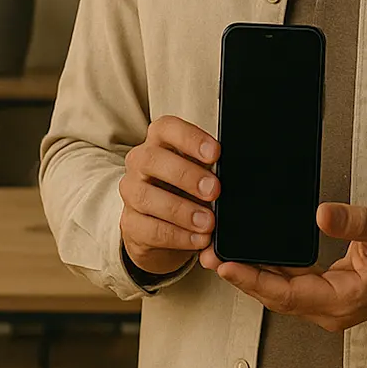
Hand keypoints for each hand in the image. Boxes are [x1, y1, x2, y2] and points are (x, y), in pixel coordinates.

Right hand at [118, 115, 220, 275]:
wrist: (165, 227)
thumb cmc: (188, 190)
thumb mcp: (202, 174)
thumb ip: (213, 172)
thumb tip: (236, 179)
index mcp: (160, 142)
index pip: (167, 128)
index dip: (190, 138)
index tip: (215, 153)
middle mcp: (140, 162)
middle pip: (152, 159)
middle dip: (186, 175)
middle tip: (214, 191)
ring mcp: (131, 192)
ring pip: (145, 196)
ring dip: (180, 210)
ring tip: (208, 223)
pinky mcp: (129, 222)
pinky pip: (148, 228)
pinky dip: (176, 236)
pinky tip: (197, 239)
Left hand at [200, 202, 366, 332]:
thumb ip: (358, 221)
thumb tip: (322, 214)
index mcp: (346, 299)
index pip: (287, 294)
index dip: (253, 280)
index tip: (225, 264)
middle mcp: (331, 309)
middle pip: (274, 296)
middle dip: (239, 275)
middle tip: (206, 253)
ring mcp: (326, 305)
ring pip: (277, 292)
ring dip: (248, 273)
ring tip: (216, 250)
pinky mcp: (323, 294)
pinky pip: (287, 285)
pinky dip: (265, 270)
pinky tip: (246, 252)